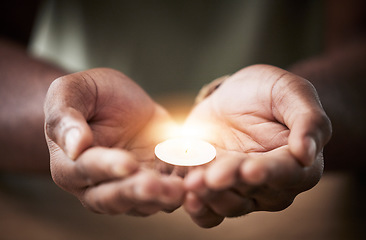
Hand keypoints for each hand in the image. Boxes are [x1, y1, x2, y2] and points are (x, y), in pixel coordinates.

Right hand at [44, 68, 183, 215]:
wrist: (117, 99)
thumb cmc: (91, 94)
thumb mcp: (71, 91)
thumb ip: (65, 117)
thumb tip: (75, 146)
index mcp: (70, 165)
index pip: (86, 170)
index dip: (107, 167)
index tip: (127, 163)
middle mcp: (97, 184)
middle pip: (114, 197)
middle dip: (136, 192)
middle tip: (157, 185)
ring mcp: (128, 185)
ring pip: (144, 202)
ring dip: (163, 197)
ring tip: (181, 188)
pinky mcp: (156, 180)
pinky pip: (169, 191)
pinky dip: (183, 186)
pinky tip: (198, 177)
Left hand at [183, 64, 331, 227]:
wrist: (233, 98)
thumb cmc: (267, 92)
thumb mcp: (290, 91)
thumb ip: (307, 119)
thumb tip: (307, 153)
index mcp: (298, 164)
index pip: (286, 173)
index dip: (268, 172)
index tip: (250, 169)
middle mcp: (271, 185)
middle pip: (250, 191)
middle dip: (228, 183)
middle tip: (210, 176)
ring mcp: (241, 190)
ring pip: (226, 203)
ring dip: (207, 193)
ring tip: (190, 177)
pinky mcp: (214, 189)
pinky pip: (206, 209)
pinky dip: (194, 204)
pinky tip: (182, 191)